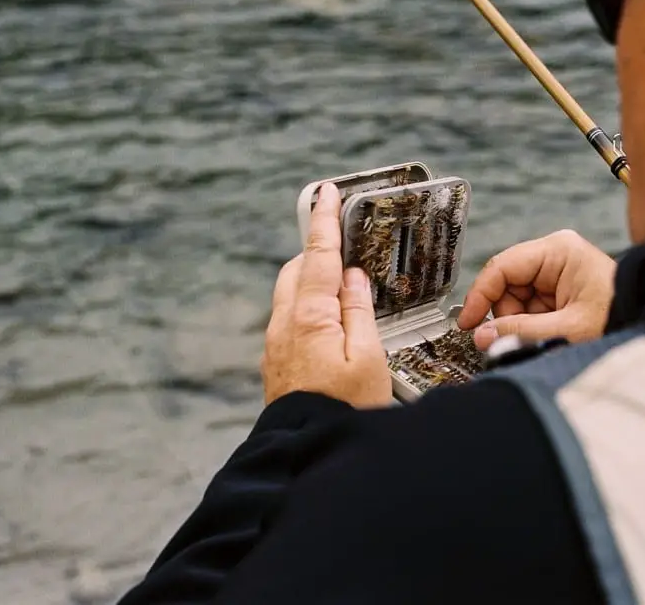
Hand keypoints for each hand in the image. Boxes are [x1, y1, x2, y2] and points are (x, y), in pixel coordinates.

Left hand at [261, 182, 391, 407]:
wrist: (308, 453)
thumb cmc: (347, 410)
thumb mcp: (369, 358)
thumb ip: (359, 312)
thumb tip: (353, 279)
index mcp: (310, 316)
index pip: (317, 255)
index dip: (323, 220)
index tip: (326, 192)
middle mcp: (284, 325)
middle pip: (297, 270)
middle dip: (318, 252)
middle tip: (346, 247)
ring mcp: (275, 345)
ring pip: (290, 294)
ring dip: (313, 281)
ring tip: (345, 291)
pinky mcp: (275, 362)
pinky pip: (289, 319)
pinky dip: (308, 307)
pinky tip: (331, 325)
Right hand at [457, 230, 616, 350]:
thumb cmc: (620, 319)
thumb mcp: (567, 329)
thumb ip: (521, 332)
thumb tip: (482, 337)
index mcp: (558, 251)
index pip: (502, 268)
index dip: (480, 296)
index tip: (468, 324)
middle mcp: (554, 255)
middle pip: (506, 285)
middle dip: (507, 315)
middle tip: (519, 339)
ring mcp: (555, 272)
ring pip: (514, 300)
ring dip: (521, 323)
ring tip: (548, 337)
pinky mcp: (558, 289)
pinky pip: (529, 308)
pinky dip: (532, 326)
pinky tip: (551, 334)